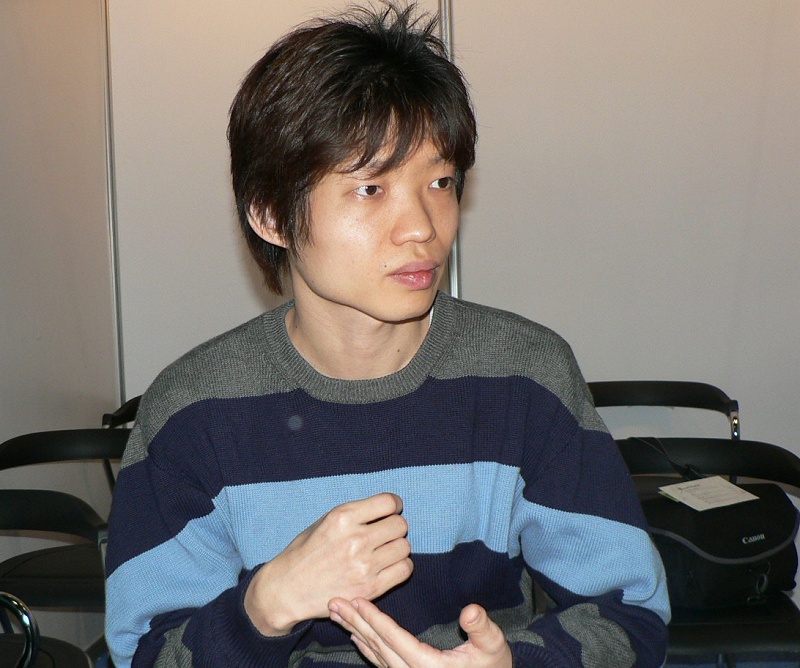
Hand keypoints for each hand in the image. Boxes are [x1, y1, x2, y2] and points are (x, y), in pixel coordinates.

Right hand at [245, 493, 412, 635]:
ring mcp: (364, 566)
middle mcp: (356, 539)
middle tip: (386, 532)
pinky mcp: (370, 588)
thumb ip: (354, 514)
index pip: (388, 502)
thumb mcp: (324, 522)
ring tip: (385, 550)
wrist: (287, 589)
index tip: (391, 510)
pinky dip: (401, 566)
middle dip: (395, 526)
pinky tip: (388, 565)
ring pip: (405, 547)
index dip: (394, 504)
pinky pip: (404, 570)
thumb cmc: (304, 552)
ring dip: (398, 547)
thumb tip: (385, 509)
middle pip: (400, 525)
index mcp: (343, 518)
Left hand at [328, 598, 512, 667]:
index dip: (374, 618)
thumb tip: (471, 611)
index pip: (393, 638)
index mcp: (428, 666)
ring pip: (374, 654)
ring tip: (337, 614)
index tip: (356, 600)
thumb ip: (482, 628)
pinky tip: (356, 637)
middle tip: (333, 602)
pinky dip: (366, 648)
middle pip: (377, 645)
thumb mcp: (493, 647)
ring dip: (355, 631)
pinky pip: (381, 663)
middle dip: (354, 621)